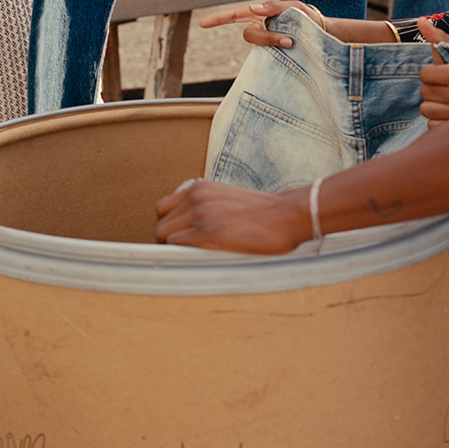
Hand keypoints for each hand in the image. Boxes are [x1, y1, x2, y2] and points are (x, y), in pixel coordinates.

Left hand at [156, 179, 307, 252]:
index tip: (181, 240)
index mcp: (199, 187)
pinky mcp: (208, 232)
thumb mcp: (228, 199)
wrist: (287, 215)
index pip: (163, 208)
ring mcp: (200, 213)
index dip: (170, 226)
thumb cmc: (264, 213)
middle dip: (170, 241)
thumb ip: (206, 207)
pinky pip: (177, 246)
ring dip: (174, 251)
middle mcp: (196, 196)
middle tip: (188, 254)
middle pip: (160, 224)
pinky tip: (199, 260)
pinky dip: (181, 256)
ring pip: (164, 237)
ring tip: (194, 259)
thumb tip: (189, 229)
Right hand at [198, 0, 327, 47]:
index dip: (218, 19)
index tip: (202, 24)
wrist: (324, 36)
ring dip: (274, 44)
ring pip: (260, 46)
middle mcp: (261, 29)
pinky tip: (290, 53)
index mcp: (260, 15)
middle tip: (288, 40)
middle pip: (250, 35)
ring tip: (293, 43)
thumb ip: (274, 7)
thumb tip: (253, 8)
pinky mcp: (275, 56)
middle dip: (266, 37)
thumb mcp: (295, 7)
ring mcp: (267, 44)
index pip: (234, 15)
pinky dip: (277, 56)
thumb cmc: (308, 18)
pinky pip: (269, 58)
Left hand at [417, 20, 448, 125]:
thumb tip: (420, 22)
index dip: (430, 73)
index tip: (441, 73)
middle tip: (446, 87)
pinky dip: (437, 120)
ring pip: (425, 109)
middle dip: (432, 88)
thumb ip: (441, 39)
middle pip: (424, 92)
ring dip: (433, 104)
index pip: (425, 74)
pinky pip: (431, 125)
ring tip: (448, 100)